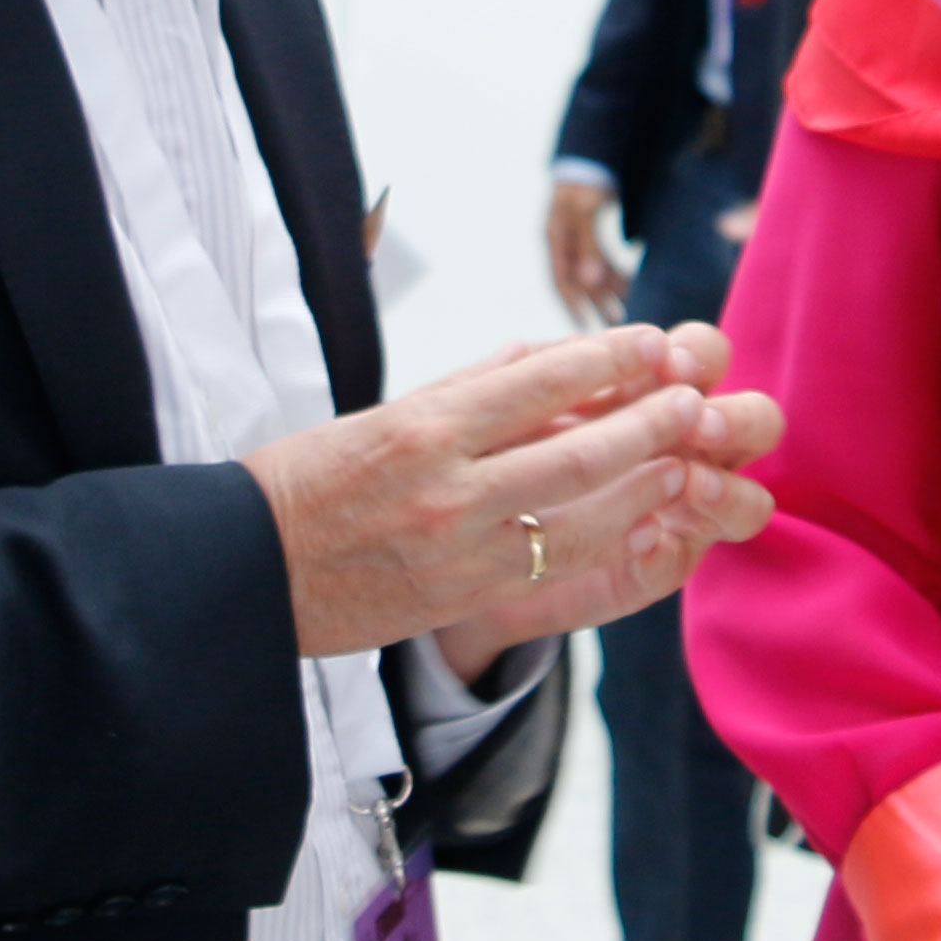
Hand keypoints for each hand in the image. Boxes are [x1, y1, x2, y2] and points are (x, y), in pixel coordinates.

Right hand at [245, 322, 781, 663]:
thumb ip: (470, 386)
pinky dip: (610, 543)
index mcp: (422, 425)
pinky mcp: (463, 597)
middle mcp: (446, 486)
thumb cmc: (308, 478)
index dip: (611, 360)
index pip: (540, 380)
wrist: (245, 570)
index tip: (653, 343)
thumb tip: (550, 355)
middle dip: (650, 425)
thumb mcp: (382, 413)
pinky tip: (646, 524)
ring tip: (685, 462)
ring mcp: (460, 549)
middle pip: (579, 451)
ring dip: (645, 488)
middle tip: (694, 402)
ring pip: (581, 517)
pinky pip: (556, 568)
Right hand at [544, 177, 633, 320]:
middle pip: (578, 281)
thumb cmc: (587, 180)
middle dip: (597, 304)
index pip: (562, 281)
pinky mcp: (589, 233)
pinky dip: (614, 273)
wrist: (592, 153)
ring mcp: (576, 238)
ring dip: (609, 291)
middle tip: (618, 325)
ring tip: (629, 308)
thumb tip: (590, 284)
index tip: (589, 328)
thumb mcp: (587, 209)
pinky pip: (600, 260)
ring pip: (591, 272)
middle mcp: (562, 241)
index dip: (574, 306)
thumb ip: (589, 246)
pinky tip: (630, 284)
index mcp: (555, 237)